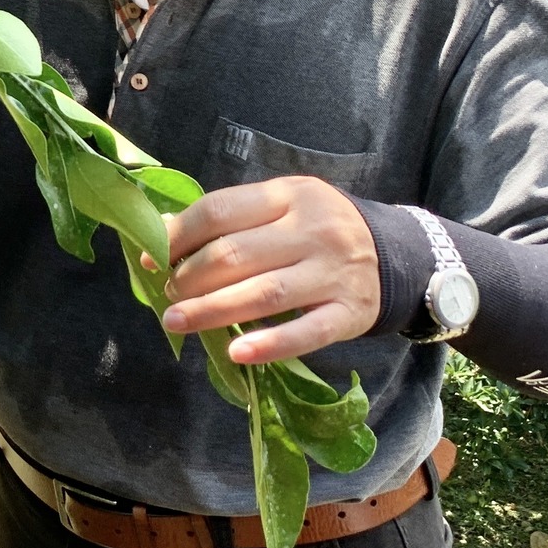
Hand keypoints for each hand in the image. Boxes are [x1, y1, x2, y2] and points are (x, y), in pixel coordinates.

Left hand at [152, 177, 380, 365]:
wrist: (396, 254)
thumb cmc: (316, 229)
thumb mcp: (281, 206)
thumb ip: (230, 218)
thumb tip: (161, 234)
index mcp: (288, 195)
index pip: (219, 211)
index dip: (178, 236)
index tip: (151, 258)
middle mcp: (313, 230)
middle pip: (235, 255)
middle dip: (189, 278)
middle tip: (168, 296)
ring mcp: (334, 272)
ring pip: (264, 294)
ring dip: (212, 311)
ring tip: (176, 321)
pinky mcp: (351, 312)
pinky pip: (307, 332)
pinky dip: (269, 344)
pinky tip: (236, 353)